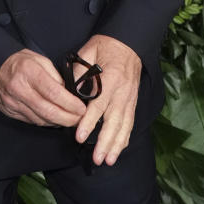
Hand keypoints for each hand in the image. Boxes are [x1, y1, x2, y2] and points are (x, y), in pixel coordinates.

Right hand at [0, 49, 85, 126]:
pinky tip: (54, 119)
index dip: (71, 104)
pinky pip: (32, 121)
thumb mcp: (39, 60)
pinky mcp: (10, 112)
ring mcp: (13, 103)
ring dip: (59, 122)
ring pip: (41, 120)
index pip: (55, 93)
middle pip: (49, 111)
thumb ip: (55, 76)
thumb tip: (70, 93)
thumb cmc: (18, 62)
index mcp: (29, 72)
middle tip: (79, 119)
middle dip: (68, 119)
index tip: (82, 109)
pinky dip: (46, 122)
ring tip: (70, 120)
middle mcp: (20, 89)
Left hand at [73, 35, 141, 165]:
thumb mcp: (88, 53)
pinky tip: (119, 150)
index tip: (80, 136)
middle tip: (97, 159)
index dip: (89, 122)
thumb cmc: (105, 47)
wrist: (129, 43)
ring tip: (108, 161)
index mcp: (110, 79)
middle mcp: (122, 92)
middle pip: (114, 121)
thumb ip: (80, 72)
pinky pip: (130, 123)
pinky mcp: (132, 102)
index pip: (98, 105)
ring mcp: (129, 99)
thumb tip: (71, 92)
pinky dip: (125, 138)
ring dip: (116, 145)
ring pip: (124, 126)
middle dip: (105, 142)